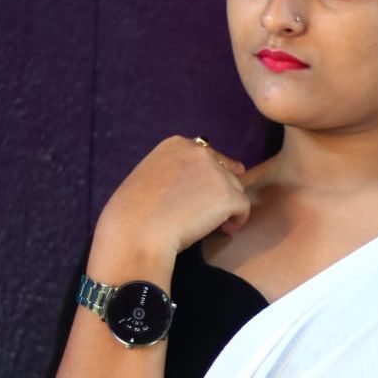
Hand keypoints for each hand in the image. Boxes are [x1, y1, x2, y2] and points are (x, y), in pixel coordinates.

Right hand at [95, 135, 250, 258]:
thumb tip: (199, 180)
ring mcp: (215, 172)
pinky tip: (224, 231)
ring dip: (227, 207)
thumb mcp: (149, 177)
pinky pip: (243, 208)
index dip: (211, 174)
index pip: (206, 154)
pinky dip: (237, 221)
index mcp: (176, 144)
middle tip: (208, 213)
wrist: (136, 233)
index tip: (209, 191)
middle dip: (219, 191)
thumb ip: (174, 171)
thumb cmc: (134, 214)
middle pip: (224, 171)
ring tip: (212, 225)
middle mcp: (198, 152)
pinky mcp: (228, 195)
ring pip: (235, 189)